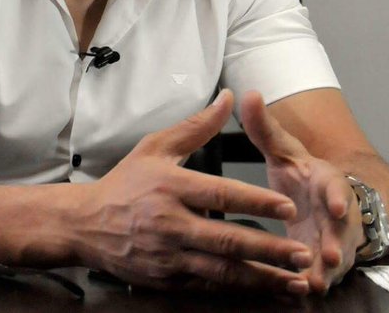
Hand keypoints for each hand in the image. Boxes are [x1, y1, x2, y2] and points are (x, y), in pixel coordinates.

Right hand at [72, 89, 313, 294]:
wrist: (85, 226)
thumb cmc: (125, 183)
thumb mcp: (155, 147)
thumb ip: (196, 127)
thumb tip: (227, 98)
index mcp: (171, 187)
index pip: (220, 195)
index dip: (256, 202)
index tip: (287, 207)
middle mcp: (171, 224)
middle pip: (227, 240)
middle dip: (269, 249)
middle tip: (303, 253)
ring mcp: (169, 256)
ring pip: (223, 271)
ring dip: (262, 278)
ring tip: (296, 281)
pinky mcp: (168, 279)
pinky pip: (209, 286)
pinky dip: (239, 290)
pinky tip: (264, 290)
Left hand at [238, 90, 364, 292]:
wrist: (329, 203)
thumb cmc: (303, 176)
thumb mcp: (285, 150)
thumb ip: (265, 127)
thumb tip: (249, 93)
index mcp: (329, 183)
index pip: (338, 187)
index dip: (339, 197)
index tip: (336, 206)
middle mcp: (338, 215)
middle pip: (342, 231)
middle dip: (336, 243)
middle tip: (328, 256)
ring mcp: (335, 241)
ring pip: (336, 259)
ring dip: (326, 271)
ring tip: (315, 283)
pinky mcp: (325, 265)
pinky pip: (322, 276)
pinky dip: (313, 284)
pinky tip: (302, 293)